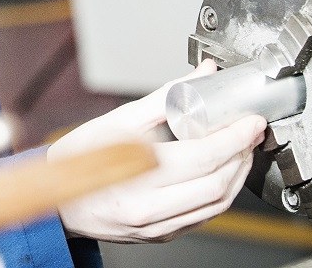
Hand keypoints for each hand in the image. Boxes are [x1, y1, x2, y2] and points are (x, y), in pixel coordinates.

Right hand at [46, 61, 266, 242]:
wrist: (60, 197)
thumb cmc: (83, 155)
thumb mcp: (120, 119)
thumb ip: (166, 97)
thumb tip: (201, 77)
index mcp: (138, 173)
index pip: (203, 156)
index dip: (234, 138)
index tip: (250, 121)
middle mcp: (151, 207)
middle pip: (217, 184)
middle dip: (242, 155)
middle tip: (250, 131)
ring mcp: (159, 225)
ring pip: (217, 205)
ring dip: (237, 176)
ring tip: (241, 149)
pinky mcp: (162, 234)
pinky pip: (204, 217)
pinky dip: (222, 193)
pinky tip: (222, 172)